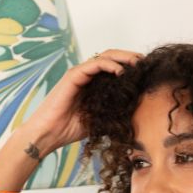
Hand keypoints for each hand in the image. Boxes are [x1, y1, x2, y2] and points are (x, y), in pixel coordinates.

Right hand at [22, 48, 144, 154]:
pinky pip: (94, 64)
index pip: (114, 69)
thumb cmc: (67, 130)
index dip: (129, 68)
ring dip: (123, 58)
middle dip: (130, 58)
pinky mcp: (73, 75)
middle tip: (145, 64)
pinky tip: (120, 72)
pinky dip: (109, 65)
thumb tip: (133, 115)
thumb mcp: (98, 121)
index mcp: (91, 85)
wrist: (48, 134)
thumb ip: (112, 113)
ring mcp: (79, 74)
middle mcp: (86, 76)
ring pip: (105, 57)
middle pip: (112, 58)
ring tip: (137, 64)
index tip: (145, 73)